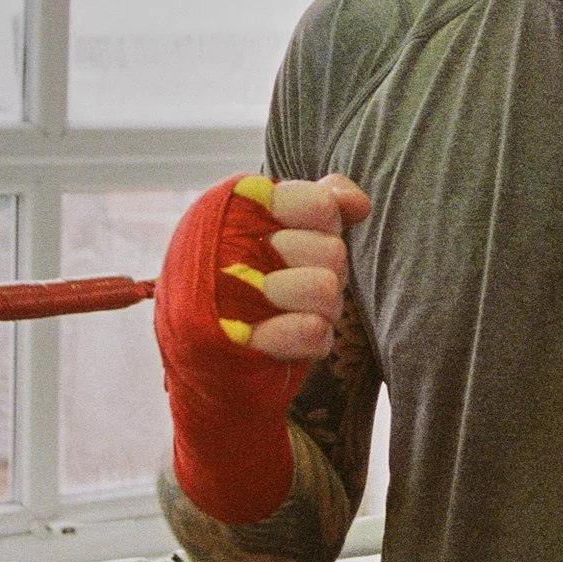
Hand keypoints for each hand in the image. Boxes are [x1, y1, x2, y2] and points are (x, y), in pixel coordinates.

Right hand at [155, 171, 367, 525]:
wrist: (204, 359)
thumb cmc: (253, 283)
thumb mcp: (281, 232)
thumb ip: (319, 202)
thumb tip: (358, 204)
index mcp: (236, 205)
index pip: (319, 204)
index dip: (328, 223)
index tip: (309, 234)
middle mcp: (225, 241)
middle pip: (332, 250)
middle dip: (328, 272)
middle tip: (297, 283)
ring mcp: (225, 292)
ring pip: (327, 288)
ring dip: (323, 308)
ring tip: (294, 310)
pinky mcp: (232, 342)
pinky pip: (312, 333)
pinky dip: (311, 340)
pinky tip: (289, 339)